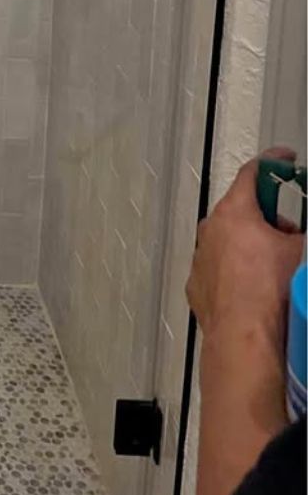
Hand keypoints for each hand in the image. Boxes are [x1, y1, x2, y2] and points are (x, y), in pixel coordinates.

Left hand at [187, 150, 303, 345]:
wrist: (244, 334)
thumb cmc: (272, 289)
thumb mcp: (301, 250)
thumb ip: (299, 233)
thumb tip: (297, 235)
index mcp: (235, 211)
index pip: (253, 171)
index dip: (274, 161)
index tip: (286, 159)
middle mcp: (211, 228)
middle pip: (242, 209)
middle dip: (268, 217)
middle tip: (289, 233)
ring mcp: (200, 257)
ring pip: (228, 240)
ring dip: (249, 245)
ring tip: (273, 269)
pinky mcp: (197, 284)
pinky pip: (219, 267)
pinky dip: (235, 270)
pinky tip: (253, 288)